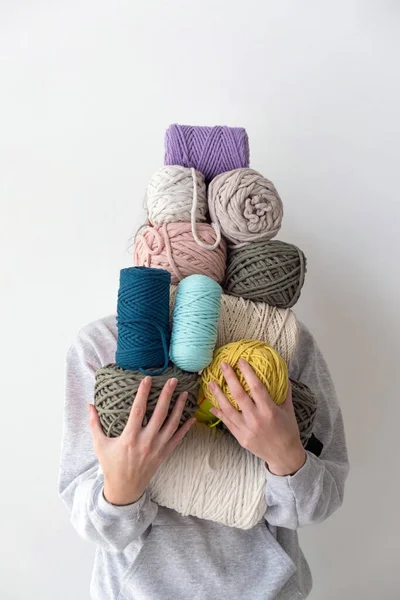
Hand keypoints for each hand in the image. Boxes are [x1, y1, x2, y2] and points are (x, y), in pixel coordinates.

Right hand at [89, 376, 196, 504]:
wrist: (124, 489)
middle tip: (173, 380)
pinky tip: (192, 417)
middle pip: (160, 414)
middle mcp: (146, 442)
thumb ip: (94, 424)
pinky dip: (186, 428)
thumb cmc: (111, 465)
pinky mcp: (164, 454)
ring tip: (185, 393)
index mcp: (129, 438)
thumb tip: (89, 405)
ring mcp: (157, 448)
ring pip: (172, 424)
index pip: (138, 410)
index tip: (147, 379)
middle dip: (167, 395)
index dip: (143, 393)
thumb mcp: (99, 445)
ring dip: (179, 408)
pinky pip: (178, 439)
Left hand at [208, 360, 305, 475]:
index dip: (247, 372)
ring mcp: (246, 430)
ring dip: (218, 395)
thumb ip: (284, 392)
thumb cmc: (288, 430)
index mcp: (269, 410)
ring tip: (211, 383)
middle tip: (223, 365)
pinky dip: (219, 413)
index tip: (241, 361)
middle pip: (239, 395)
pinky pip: (227, 423)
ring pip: (228, 409)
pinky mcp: (240, 438)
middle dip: (230, 378)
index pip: (256, 387)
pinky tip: (212, 405)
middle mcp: (256, 419)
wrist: (284, 456)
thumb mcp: (288, 410)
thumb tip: (282, 374)